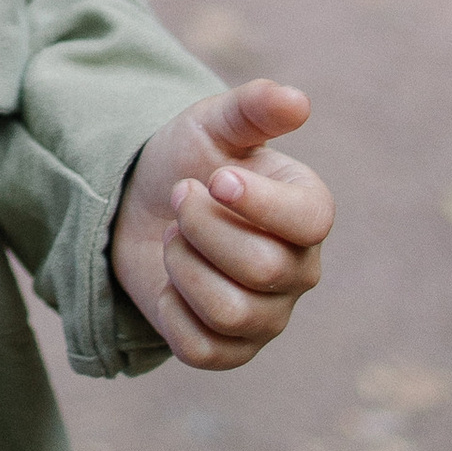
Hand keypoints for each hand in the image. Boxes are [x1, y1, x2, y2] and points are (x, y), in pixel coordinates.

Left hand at [112, 82, 332, 371]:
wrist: (140, 205)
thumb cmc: (189, 161)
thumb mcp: (214, 124)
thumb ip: (254, 109)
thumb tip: (298, 101)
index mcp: (308, 211)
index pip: (311, 221)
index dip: (259, 203)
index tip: (215, 179)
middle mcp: (299, 268)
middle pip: (261, 268)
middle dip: (202, 227)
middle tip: (179, 197)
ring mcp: (269, 315)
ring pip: (229, 311)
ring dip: (183, 266)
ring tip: (175, 237)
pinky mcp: (231, 349)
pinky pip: (201, 348)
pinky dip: (171, 311)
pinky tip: (170, 283)